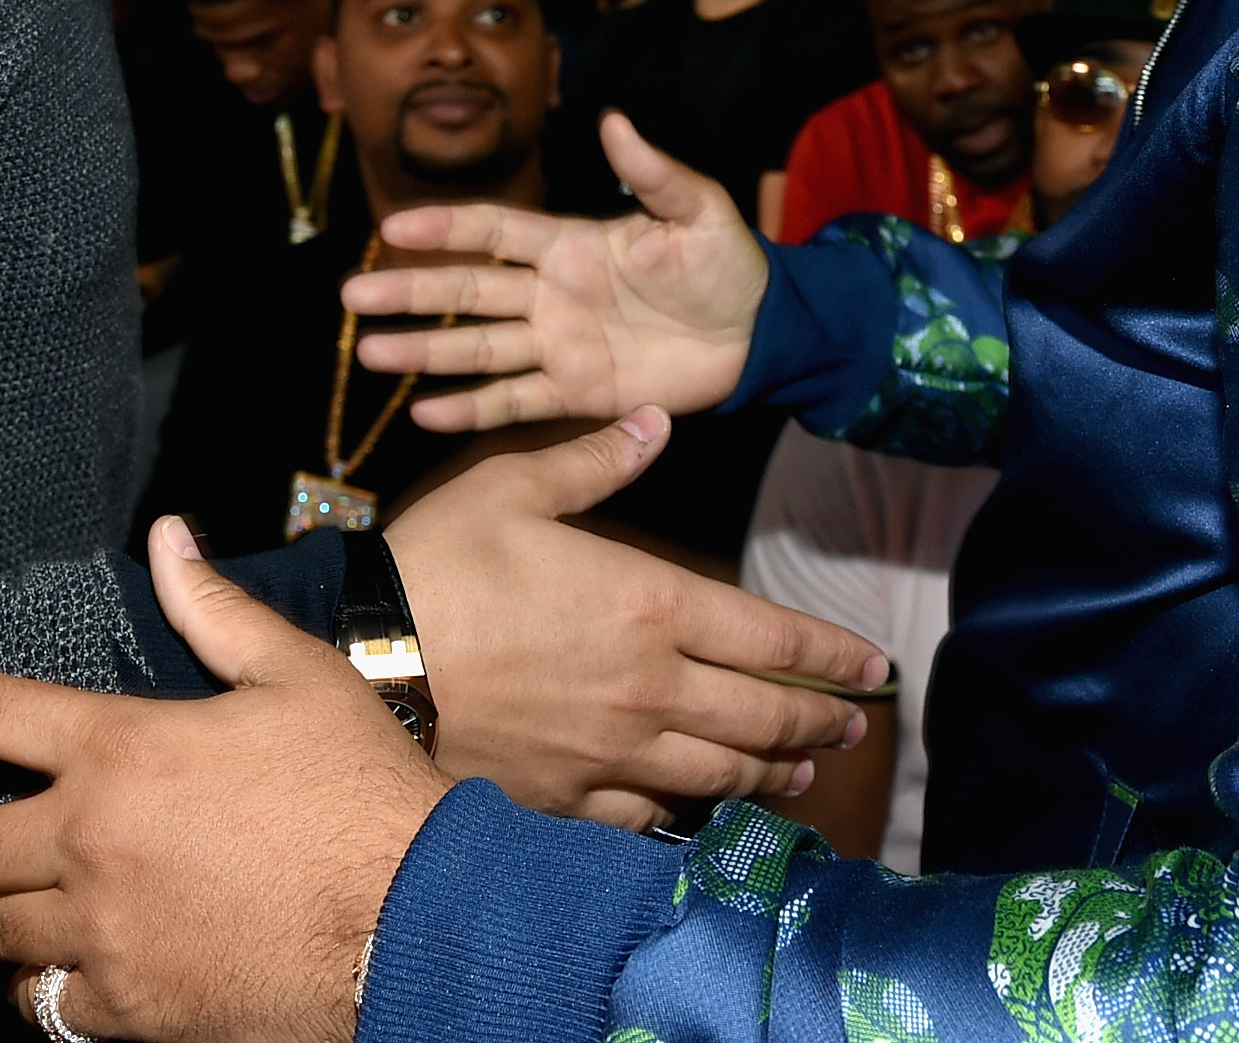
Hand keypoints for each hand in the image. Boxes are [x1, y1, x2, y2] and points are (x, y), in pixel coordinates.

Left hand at [0, 522, 444, 1042]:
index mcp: (122, 750)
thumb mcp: (296, 677)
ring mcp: (101, 933)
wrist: (407, 919)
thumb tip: (167, 536)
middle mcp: (89, 842)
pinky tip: (56, 985)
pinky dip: (43, 994)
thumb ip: (216, 611)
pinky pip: (46, 1008)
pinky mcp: (128, 1008)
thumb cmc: (358, 787)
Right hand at [343, 112, 768, 431]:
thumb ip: (654, 173)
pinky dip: (472, 410)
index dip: (447, 227)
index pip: (495, 231)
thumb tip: (614, 120)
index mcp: (571, 244)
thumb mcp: (699, 211)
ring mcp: (559, 346)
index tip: (395, 225)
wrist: (760, 335)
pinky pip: (516, 402)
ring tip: (369, 351)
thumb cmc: (728, 264)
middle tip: (354, 292)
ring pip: (479, 349)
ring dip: (426, 352)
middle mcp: (551, 293)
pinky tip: (426, 414)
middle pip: (470, 292)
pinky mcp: (578, 394)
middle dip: (412, 291)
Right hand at [386, 410, 886, 830]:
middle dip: (820, 721)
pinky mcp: (567, 797)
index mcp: (651, 603)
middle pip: (764, 714)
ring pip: (722, 771)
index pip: (772, 638)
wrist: (365, 658)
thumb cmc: (438, 562)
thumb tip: (655, 420)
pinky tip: (703, 810)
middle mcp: (650, 686)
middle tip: (854, 726)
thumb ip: (597, 458)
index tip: (873, 667)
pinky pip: (651, 816)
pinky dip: (691, 814)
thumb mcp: (515, 486)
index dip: (832, 655)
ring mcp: (613, 752)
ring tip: (801, 773)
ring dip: (772, 771)